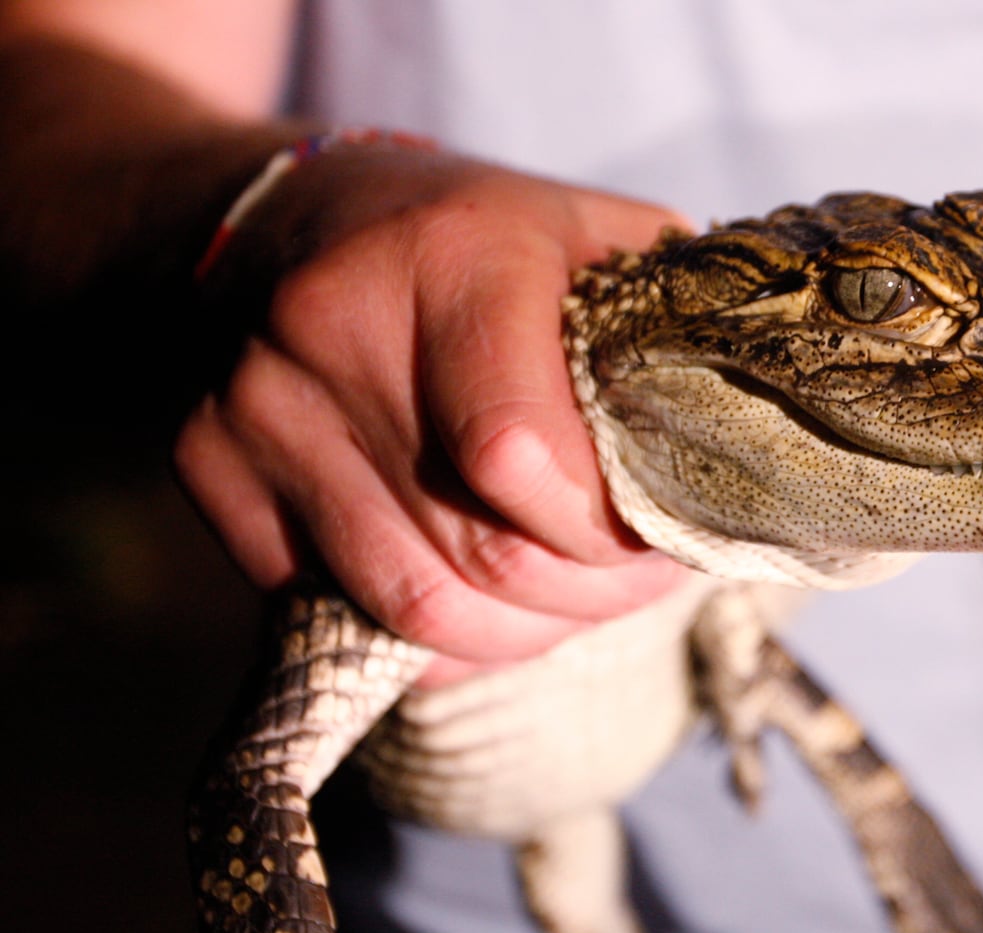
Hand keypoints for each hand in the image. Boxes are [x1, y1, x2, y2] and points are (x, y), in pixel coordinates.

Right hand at [175, 149, 691, 685]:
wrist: (301, 221)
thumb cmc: (485, 245)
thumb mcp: (599, 242)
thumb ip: (675, 332)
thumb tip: (750, 458)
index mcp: (453, 258)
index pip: (520, 458)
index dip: (610, 535)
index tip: (662, 537)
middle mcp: (333, 329)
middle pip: (481, 556)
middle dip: (589, 599)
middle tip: (639, 582)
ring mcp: (256, 405)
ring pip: (416, 611)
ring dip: (522, 632)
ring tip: (572, 596)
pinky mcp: (208, 466)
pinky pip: (346, 617)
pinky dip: (437, 635)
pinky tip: (481, 590)